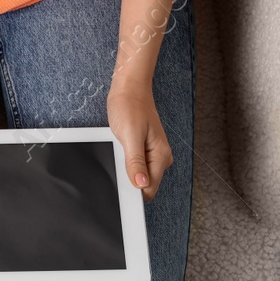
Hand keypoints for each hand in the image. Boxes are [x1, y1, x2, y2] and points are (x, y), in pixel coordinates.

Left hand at [106, 77, 172, 200]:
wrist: (128, 88)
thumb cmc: (129, 106)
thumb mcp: (130, 135)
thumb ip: (135, 162)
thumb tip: (141, 184)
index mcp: (161, 156)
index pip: (149, 189)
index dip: (133, 191)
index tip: (120, 187)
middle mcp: (160, 157)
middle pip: (143, 184)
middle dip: (128, 179)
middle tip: (118, 159)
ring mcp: (152, 154)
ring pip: (137, 175)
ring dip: (125, 168)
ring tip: (119, 148)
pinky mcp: (143, 149)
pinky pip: (133, 165)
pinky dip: (123, 160)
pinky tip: (119, 147)